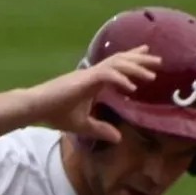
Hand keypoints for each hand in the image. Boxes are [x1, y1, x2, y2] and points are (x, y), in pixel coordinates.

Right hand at [23, 48, 158, 142]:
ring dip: (135, 68)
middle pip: (121, 60)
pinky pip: (107, 75)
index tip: (146, 56)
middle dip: (140, 59)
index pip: (116, 66)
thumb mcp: (83, 125)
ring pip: (117, 64)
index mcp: (93, 80)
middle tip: (159, 59)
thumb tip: (118, 138)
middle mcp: (93, 73)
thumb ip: (100, 130)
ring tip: (152, 73)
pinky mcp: (84, 79)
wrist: (36, 108)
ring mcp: (89, 74)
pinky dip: (120, 79)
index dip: (132, 60)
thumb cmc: (55, 113)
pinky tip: (131, 87)